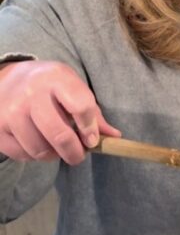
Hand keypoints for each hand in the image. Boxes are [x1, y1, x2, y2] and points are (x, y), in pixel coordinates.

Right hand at [0, 60, 120, 164]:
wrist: (5, 78)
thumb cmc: (47, 85)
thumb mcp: (71, 87)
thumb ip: (92, 112)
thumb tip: (114, 137)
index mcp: (57, 78)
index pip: (81, 107)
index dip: (90, 129)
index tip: (92, 140)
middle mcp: (32, 93)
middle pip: (59, 135)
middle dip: (74, 153)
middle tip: (78, 156)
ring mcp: (12, 111)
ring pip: (40, 150)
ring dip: (53, 155)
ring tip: (56, 147)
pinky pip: (23, 154)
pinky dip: (34, 155)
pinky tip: (37, 143)